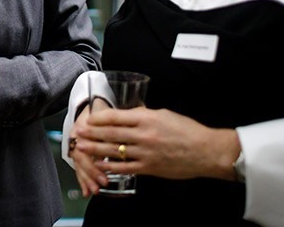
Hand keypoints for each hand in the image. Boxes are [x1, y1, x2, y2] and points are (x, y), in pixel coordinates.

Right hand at [67, 106, 109, 196]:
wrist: (91, 104)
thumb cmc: (101, 109)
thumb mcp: (108, 110)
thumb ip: (118, 121)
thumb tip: (137, 125)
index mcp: (83, 125)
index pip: (85, 145)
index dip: (95, 160)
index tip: (106, 170)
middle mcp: (77, 136)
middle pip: (81, 158)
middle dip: (91, 172)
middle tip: (102, 183)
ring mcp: (76, 144)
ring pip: (78, 165)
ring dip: (86, 178)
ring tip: (95, 190)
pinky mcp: (79, 152)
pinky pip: (79, 168)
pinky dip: (83, 180)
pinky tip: (87, 191)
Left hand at [73, 107, 238, 185]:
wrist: (205, 151)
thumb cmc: (187, 130)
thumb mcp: (164, 114)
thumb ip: (144, 115)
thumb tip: (127, 115)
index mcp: (147, 118)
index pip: (116, 116)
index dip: (99, 118)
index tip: (89, 117)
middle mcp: (144, 135)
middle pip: (111, 133)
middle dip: (92, 133)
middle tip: (78, 132)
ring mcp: (145, 153)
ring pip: (115, 151)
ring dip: (96, 149)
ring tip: (83, 147)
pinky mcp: (149, 168)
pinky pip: (125, 168)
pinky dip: (111, 167)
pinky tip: (100, 166)